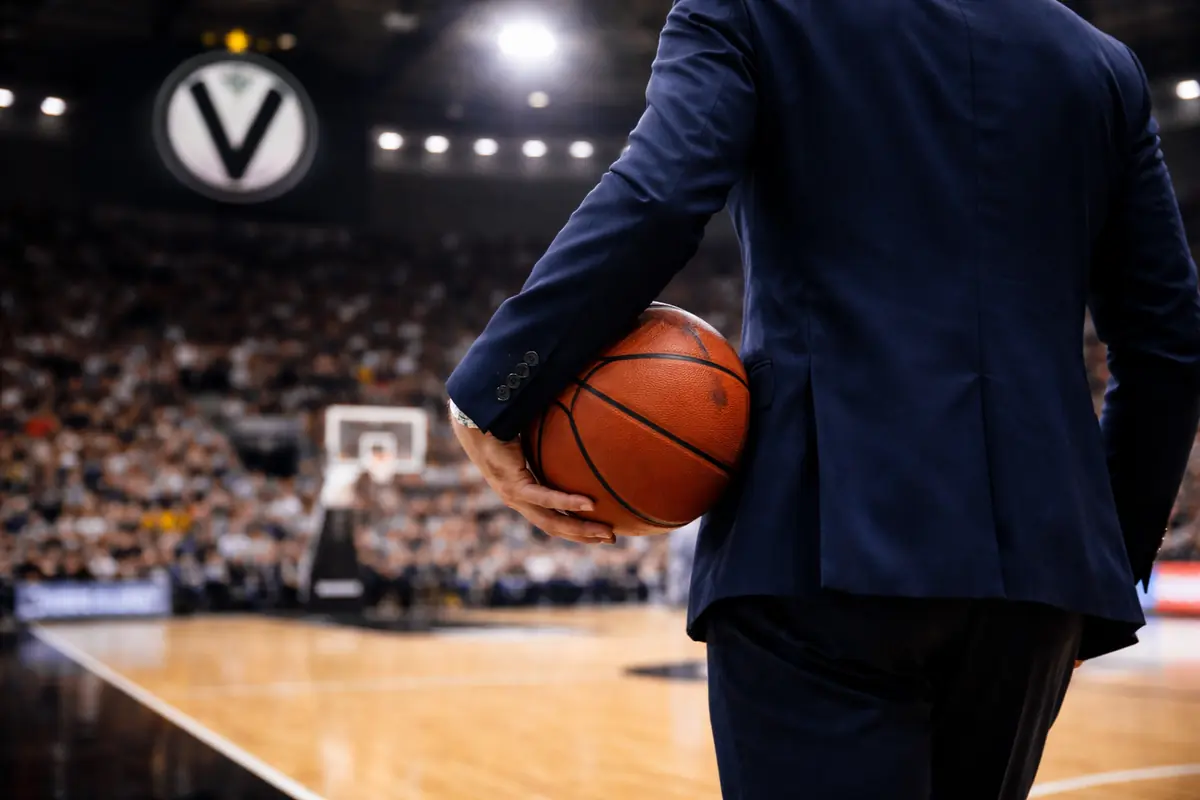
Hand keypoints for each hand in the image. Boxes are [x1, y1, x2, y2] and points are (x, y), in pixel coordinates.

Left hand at [450, 418, 614, 544]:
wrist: (475, 421)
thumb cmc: (503, 427)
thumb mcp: (533, 442)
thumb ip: (553, 447)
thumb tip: (580, 434)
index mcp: (522, 495)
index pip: (552, 520)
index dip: (575, 529)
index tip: (599, 533)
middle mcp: (518, 501)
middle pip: (555, 528)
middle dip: (584, 536)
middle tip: (611, 539)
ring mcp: (514, 496)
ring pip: (551, 521)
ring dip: (580, 528)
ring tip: (606, 531)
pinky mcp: (513, 485)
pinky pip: (544, 497)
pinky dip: (567, 502)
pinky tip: (589, 504)